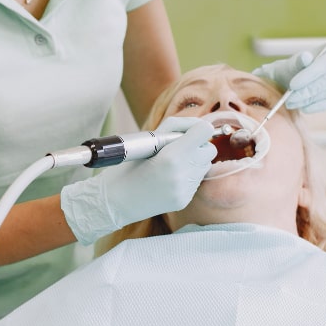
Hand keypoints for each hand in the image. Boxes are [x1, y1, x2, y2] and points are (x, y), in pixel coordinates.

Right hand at [61, 116, 216, 244]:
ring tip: (171, 164)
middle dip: (198, 146)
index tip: (189, 132)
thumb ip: (175, 128)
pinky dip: (186, 176)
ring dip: (193, 161)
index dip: (198, 128)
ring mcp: (184, 190)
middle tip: (179, 147)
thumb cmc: (127, 167)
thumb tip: (199, 125)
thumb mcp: (148, 140)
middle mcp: (182, 174)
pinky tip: (168, 178)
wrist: (115, 201)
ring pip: (205, 166)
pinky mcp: (184, 200)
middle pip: (210, 150)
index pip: (205, 132)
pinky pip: (196, 181)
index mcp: (172, 156)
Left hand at [252, 43, 325, 112]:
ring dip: (310, 100)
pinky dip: (319, 106)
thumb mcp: (291, 65)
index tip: (292, 86)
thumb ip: (297, 61)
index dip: (310, 75)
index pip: (325, 62)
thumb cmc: (293, 69)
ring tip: (292, 103)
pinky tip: (305, 108)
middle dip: (308, 90)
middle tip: (290, 99)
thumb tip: (305, 57)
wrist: (295, 80)